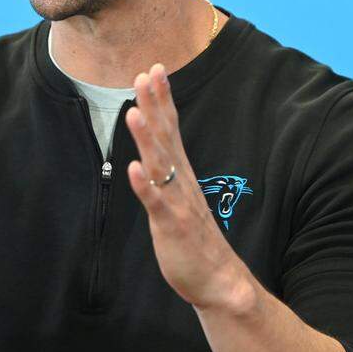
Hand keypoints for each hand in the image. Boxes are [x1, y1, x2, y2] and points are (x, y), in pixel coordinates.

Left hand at [124, 64, 247, 311]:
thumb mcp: (181, 196)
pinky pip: (157, 204)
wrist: (219, 281)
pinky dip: (145, 186)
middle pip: (167, 137)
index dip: (162, 99)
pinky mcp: (172, 226)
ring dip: (147, 139)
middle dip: (155, 105)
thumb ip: (170, 170)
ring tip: (134, 112)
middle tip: (146, 74)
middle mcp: (181, 182)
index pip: (172, 128)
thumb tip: (157, 145)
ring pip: (161, 165)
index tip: (154, 69)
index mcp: (182, 173)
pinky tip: (133, 169)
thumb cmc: (195, 238)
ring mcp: (178, 203)